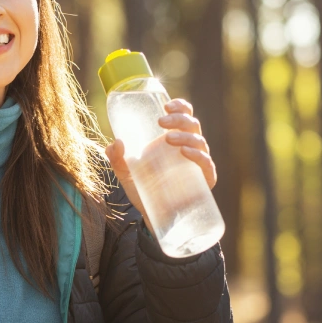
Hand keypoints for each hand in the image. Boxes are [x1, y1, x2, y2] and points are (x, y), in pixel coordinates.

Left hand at [104, 99, 217, 230]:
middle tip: (161, 122)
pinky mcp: (205, 179)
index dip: (180, 106)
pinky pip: (206, 163)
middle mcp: (188, 147)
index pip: (184, 115)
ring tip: (168, 139)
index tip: (166, 105)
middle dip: (179, 118)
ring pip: (199, 141)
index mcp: (173, 139)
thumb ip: (117, 158)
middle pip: (192, 124)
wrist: (154, 217)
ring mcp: (198, 163)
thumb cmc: (143, 190)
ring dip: (185, 136)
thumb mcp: (126, 173)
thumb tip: (115, 143)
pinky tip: (185, 153)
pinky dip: (197, 155)